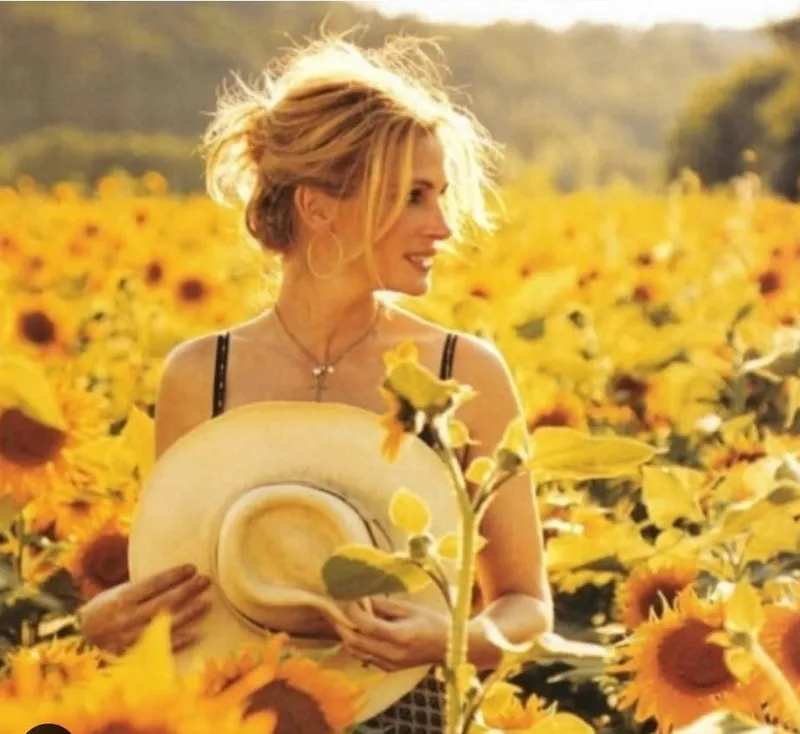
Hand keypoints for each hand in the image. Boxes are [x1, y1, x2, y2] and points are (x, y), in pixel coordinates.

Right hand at [77, 564, 212, 655]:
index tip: (192, 568)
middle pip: (164, 601)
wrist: (76, 644)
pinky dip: (180, 641)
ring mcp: (132, 638)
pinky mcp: (134, 655)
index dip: (174, 575)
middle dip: (188, 590)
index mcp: (121, 599)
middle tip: (206, 581)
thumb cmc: (100, 612)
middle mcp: (127, 617)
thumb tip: (170, 578)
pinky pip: (161, 648)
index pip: (153, 583)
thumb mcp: (113, 594)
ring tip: (207, 603)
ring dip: (190, 613)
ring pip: (166, 623)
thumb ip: (138, 589)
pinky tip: (197, 634)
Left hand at [335, 596, 448, 671]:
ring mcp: (389, 665)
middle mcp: (392, 654)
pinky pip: (365, 657)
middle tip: (335, 611)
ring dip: (346, 636)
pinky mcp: (388, 669)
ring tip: (342, 620)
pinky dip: (357, 644)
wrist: (449, 647)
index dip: (354, 612)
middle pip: (356, 641)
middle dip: (342, 626)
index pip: (367, 625)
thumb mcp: (410, 609)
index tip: (348, 600)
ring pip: (357, 652)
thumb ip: (384, 605)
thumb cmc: (432, 622)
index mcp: (399, 636)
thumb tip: (363, 599)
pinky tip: (358, 631)